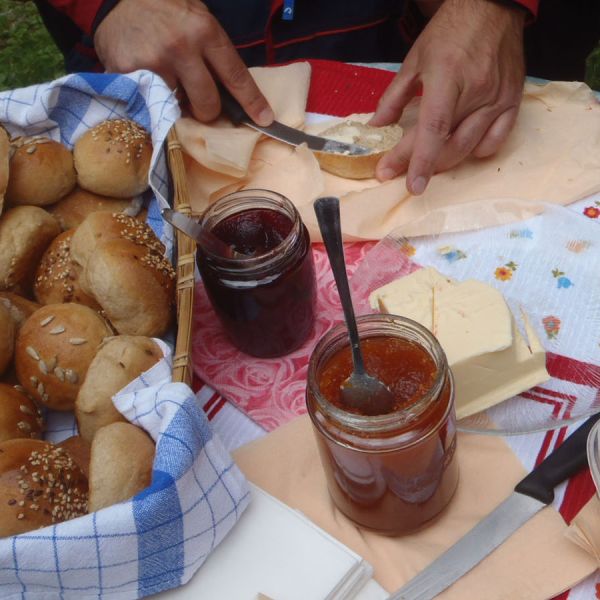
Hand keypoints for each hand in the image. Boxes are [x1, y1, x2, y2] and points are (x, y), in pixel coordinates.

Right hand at [94, 0, 273, 124]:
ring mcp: (154, 62)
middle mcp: (182, 47)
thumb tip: (233, 96)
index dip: (251, 102)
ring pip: (179, 109)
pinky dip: (152, 101)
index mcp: (205, 31)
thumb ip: (213, 55)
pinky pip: (151, 105)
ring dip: (177, 104)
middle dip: (207, 110)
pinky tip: (147, 83)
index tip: (264, 120)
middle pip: (208, 103)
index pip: (235, 76)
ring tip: (166, 84)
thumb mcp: (198, 21)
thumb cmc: (166, 11)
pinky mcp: (128, 74)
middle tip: (198, 102)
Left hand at [370, 0, 525, 193]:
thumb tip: (376, 127)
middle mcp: (476, 92)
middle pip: (449, 145)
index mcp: (448, 78)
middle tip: (401, 171)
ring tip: (428, 165)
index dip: (417, 160)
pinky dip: (478, 151)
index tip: (403, 182)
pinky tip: (463, 150)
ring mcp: (498, 99)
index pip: (432, 130)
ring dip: (446, 163)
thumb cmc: (449, 32)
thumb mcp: (414, 61)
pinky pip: (497, 140)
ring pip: (470, 147)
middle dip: (423, 165)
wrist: (491, 7)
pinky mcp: (513, 101)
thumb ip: (394, 97)